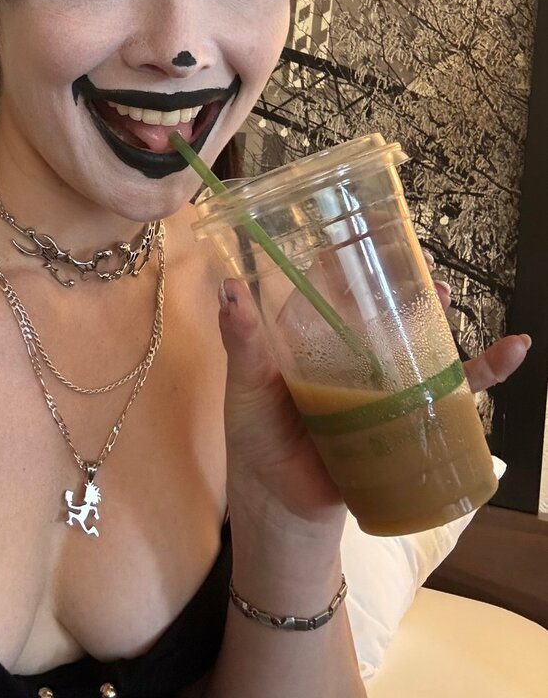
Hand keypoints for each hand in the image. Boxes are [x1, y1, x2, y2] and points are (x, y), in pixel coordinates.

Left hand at [217, 254, 531, 538]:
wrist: (286, 513)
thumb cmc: (257, 443)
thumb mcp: (246, 387)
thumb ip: (241, 342)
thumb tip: (229, 288)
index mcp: (307, 339)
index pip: (331, 286)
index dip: (349, 257)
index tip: (368, 228)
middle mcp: (346, 355)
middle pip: (381, 306)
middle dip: (402, 280)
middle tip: (417, 259)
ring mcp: (380, 385)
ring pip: (417, 340)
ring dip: (436, 314)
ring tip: (443, 294)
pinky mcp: (408, 418)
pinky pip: (452, 392)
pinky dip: (485, 371)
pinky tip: (512, 350)